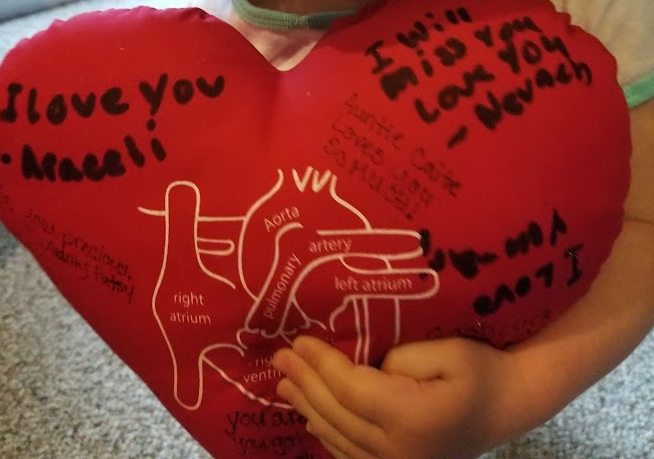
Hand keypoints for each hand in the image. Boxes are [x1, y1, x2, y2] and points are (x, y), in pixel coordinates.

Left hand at [273, 335, 527, 458]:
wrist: (508, 405)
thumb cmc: (481, 369)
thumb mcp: (447, 350)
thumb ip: (402, 357)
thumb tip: (364, 363)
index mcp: (413, 416)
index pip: (351, 388)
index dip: (321, 364)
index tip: (298, 341)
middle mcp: (401, 450)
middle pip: (338, 413)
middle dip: (306, 383)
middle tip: (279, 357)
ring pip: (339, 437)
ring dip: (308, 408)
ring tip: (284, 384)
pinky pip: (352, 455)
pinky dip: (327, 434)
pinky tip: (311, 417)